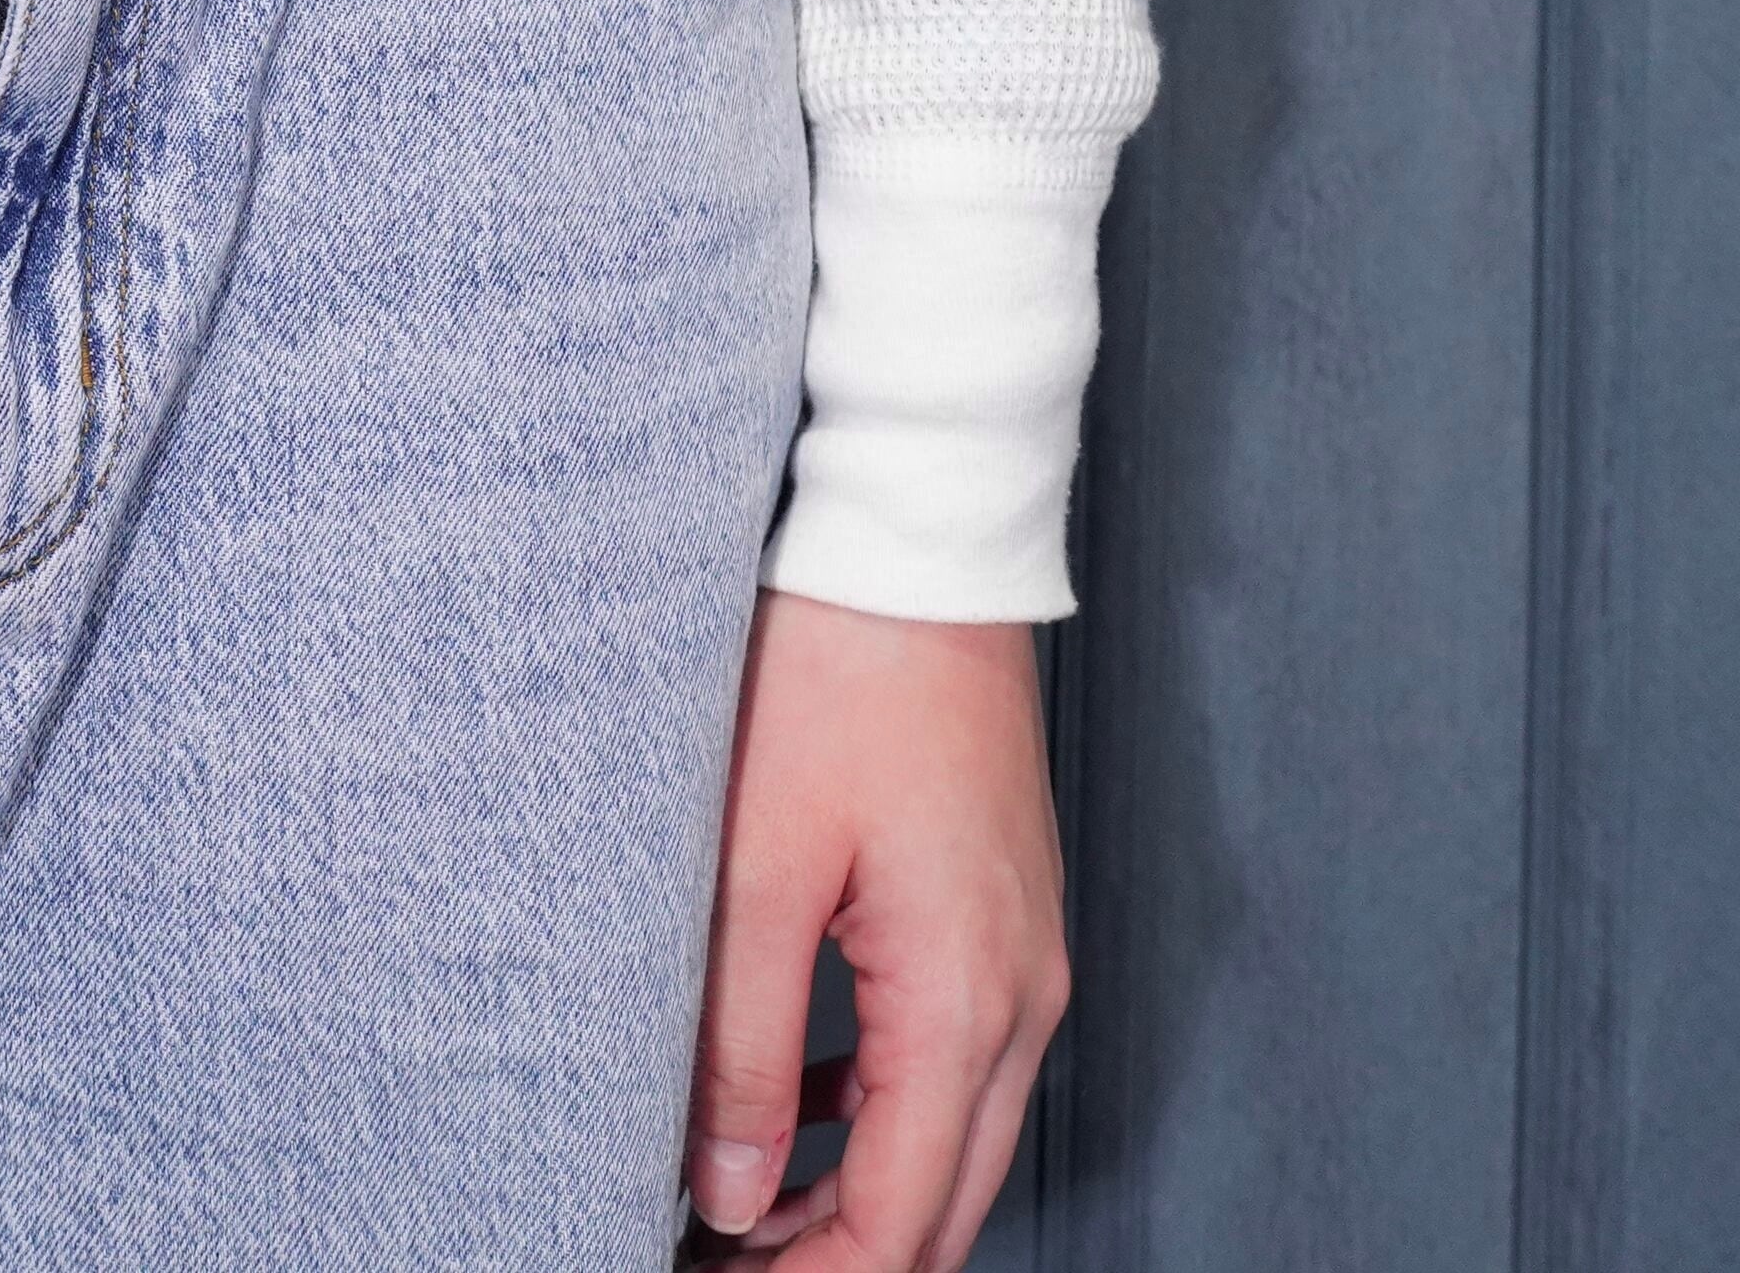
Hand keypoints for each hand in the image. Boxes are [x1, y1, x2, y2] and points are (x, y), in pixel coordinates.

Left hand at [684, 590, 1069, 1260]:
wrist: (916, 539)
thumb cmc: (836, 671)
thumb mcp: (755, 864)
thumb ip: (747, 1044)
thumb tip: (731, 1194)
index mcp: (965, 1000)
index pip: (902, 1226)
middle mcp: (1021, 996)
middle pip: (942, 1203)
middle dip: (836, 1261)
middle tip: (715, 1269)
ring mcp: (1024, 952)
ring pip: (952, 1134)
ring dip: (858, 1191)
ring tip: (736, 1209)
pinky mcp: (1001, 910)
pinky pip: (954, 1055)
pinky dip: (882, 1108)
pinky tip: (798, 1100)